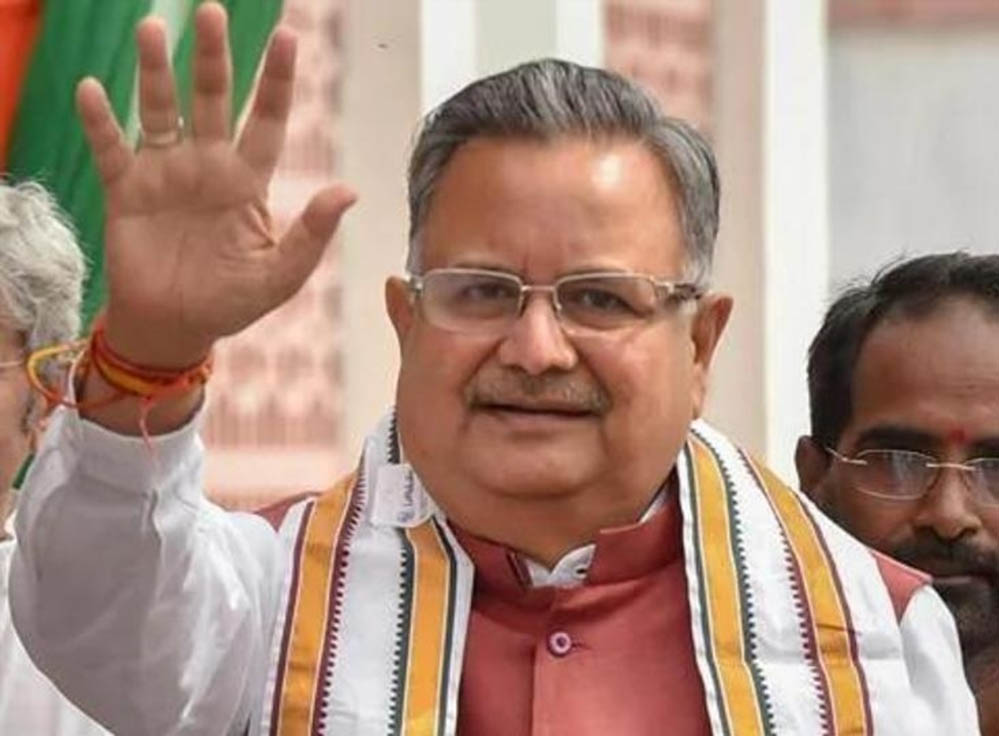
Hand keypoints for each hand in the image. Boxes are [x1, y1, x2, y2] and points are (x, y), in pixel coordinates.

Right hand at [76, 3, 355, 367]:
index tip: (288, 38)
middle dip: (213, 58)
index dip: (276, 81)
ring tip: (152, 29)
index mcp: (247, 180)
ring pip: (160, 110)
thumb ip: (311, 235)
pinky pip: (110, 149)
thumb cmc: (230, 301)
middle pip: (212, 100)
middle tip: (211, 12)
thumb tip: (348, 191)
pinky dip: (100, 122)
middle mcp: (206, 165)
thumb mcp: (279, 276)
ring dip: (154, 72)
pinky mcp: (125, 191)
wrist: (175, 328)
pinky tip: (92, 90)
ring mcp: (165, 173)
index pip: (267, 120)